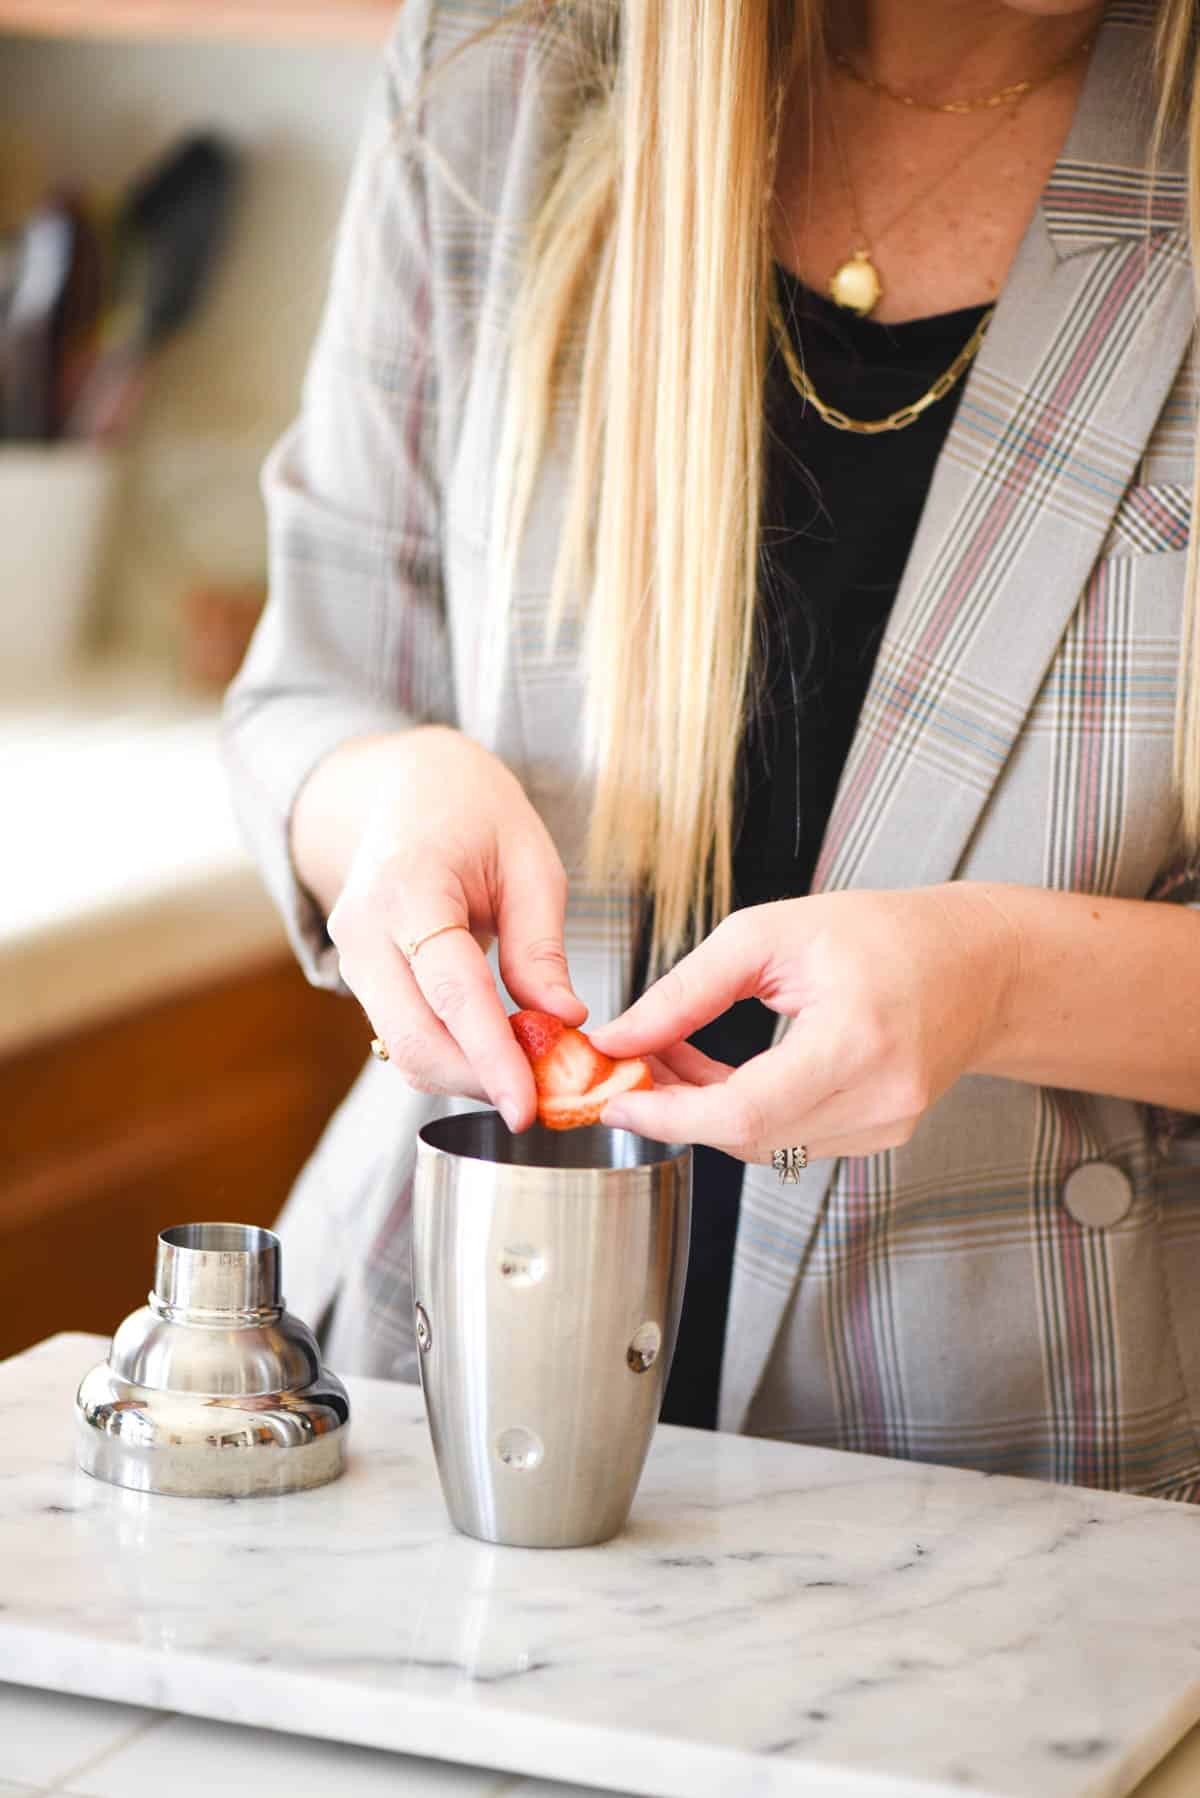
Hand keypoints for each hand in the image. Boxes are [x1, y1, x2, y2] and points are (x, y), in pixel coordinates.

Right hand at [321, 727, 585, 1126]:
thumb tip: (564, 1022)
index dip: (492, 1058)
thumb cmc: (475, 814)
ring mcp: (352, 957)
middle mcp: (364, 930)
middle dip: (480, 1082)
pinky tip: (499, 1054)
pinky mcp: (360, 978)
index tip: (528, 1107)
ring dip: (469, 1076)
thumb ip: (540, 947)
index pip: (453, 993)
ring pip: (405, 1049)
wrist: (406, 788)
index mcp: (409, 888)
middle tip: (547, 1098)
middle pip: (416, 1039)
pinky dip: (453, 1057)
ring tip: (533, 1073)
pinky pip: (404, 1035)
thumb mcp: (529, 862)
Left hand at [589, 885, 1017, 1162]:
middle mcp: (879, 1099)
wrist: (977, 964)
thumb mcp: (769, 934)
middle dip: (675, 1107)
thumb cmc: (882, 934)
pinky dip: (742, 1114)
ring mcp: (884, 1127)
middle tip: (634, 1061)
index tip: (616, 1097)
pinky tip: (721, 1072)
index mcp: (856, 1040)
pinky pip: (787, 1141)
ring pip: (761, 1145)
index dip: (668, 1115)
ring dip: (704, 1111)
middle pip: (746, 1137)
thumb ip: (686, 990)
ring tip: (675, 1054)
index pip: (743, 1111)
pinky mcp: (879, 1137)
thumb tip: (619, 1038)